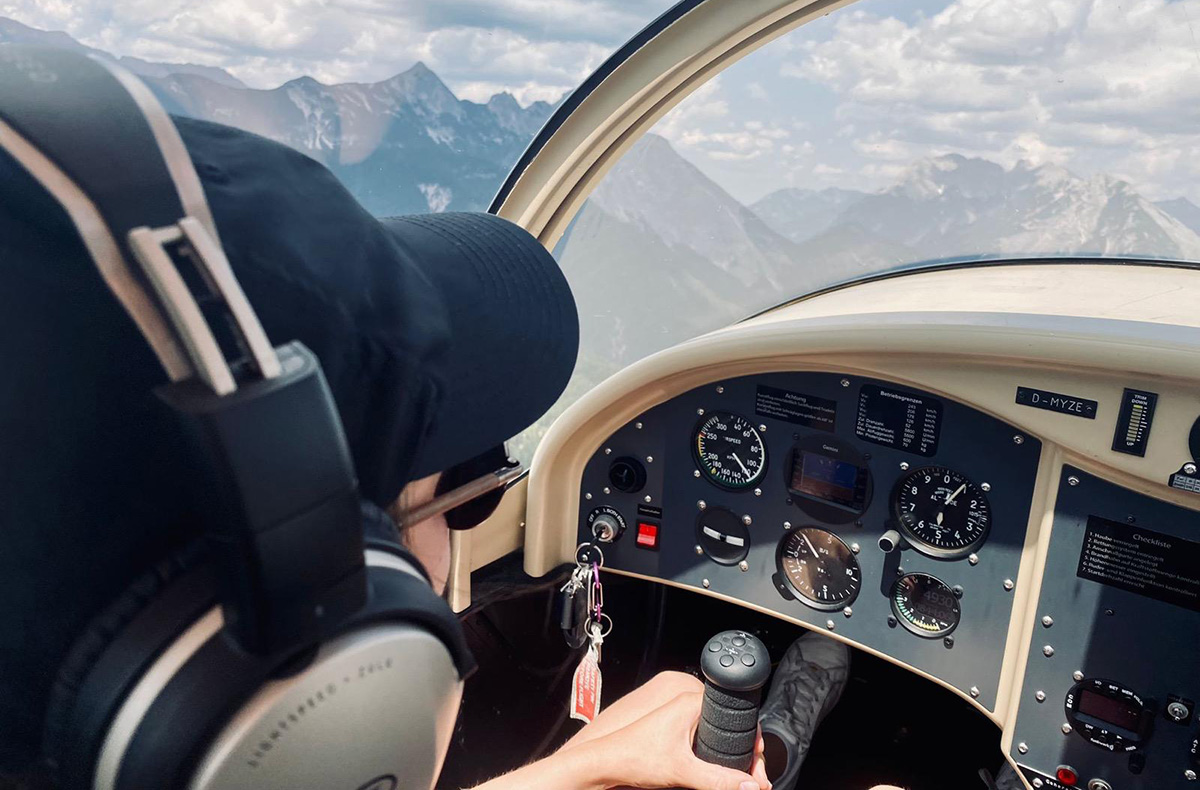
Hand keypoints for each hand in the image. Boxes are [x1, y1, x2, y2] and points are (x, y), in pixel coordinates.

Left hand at [577, 689, 769, 789]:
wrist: (605, 764)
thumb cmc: (633, 757)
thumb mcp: (683, 771)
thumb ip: (719, 780)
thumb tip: (750, 785)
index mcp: (691, 702)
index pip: (738, 717)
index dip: (752, 742)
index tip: (756, 764)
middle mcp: (687, 703)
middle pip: (731, 727)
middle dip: (745, 752)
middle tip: (751, 778)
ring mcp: (680, 715)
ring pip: (719, 733)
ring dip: (730, 754)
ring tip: (738, 776)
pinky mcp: (675, 729)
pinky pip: (705, 737)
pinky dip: (714, 753)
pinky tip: (717, 770)